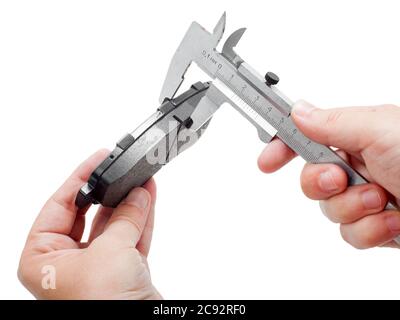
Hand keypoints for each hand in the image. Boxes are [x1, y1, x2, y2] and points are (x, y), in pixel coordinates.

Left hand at [18, 150, 161, 298]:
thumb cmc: (103, 306)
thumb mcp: (111, 251)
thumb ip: (124, 217)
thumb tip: (135, 194)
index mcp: (44, 258)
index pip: (60, 206)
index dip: (80, 180)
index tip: (97, 159)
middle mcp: (68, 262)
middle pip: (89, 214)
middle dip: (109, 192)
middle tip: (121, 168)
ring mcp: (97, 267)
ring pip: (114, 225)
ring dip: (130, 203)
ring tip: (141, 179)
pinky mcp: (122, 272)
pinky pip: (131, 237)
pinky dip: (142, 218)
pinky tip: (149, 197)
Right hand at [258, 101, 399, 248]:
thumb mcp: (382, 130)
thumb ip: (334, 122)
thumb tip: (298, 112)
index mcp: (359, 137)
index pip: (307, 138)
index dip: (282, 147)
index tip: (266, 160)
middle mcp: (360, 167)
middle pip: (310, 179)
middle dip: (320, 183)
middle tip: (337, 179)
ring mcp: (367, 198)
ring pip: (328, 211)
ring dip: (353, 208)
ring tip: (382, 200)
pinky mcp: (377, 227)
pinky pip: (350, 235)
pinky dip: (371, 230)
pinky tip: (394, 221)